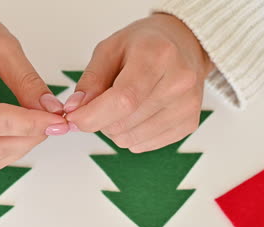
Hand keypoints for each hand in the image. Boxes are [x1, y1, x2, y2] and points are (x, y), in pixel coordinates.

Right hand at [0, 0, 67, 172]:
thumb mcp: (2, 45)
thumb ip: (28, 82)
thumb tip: (51, 111)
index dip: (30, 125)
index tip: (57, 120)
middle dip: (29, 138)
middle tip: (52, 121)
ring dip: (20, 147)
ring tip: (37, 124)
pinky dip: (6, 149)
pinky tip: (19, 131)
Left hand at [65, 14, 213, 152]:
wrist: (184, 44)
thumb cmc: (145, 45)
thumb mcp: (109, 49)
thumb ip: (90, 80)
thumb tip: (76, 110)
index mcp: (157, 56)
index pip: (123, 100)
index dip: (92, 116)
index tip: (74, 118)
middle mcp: (179, 82)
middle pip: (123, 123)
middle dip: (101, 119)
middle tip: (105, 100)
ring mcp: (187, 106)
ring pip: (131, 140)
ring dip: (116, 129)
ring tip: (125, 104)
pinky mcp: (189, 123)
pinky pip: (145, 145)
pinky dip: (133, 134)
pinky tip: (139, 113)